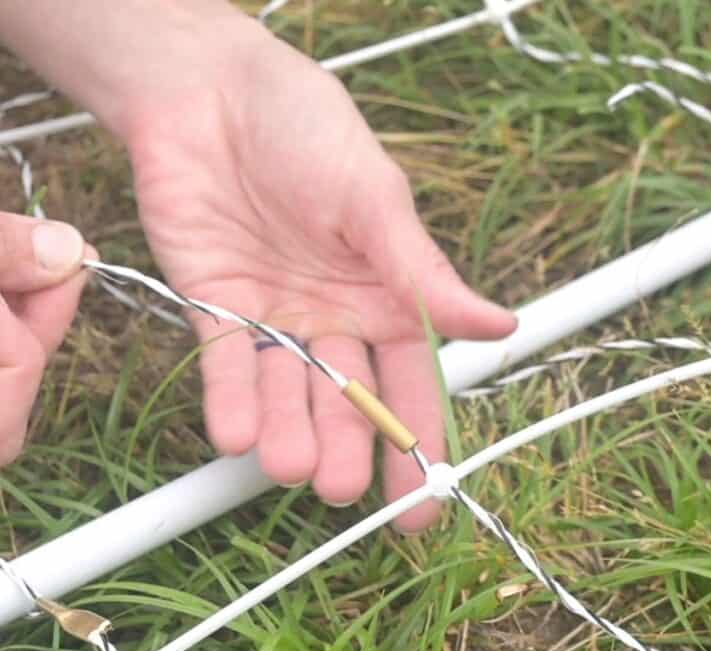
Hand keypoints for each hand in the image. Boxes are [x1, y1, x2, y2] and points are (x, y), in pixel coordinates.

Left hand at [121, 24, 516, 530]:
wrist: (210, 94)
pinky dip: (231, 400)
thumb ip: (421, 272)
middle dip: (346, 446)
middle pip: (345, 398)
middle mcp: (332, 315)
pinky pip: (225, 364)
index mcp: (384, 292)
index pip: (410, 377)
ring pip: (285, 391)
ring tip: (291, 467)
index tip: (424, 496)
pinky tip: (238, 436)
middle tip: (341, 487)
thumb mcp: (373, 197)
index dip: (419, 435)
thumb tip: (500, 326)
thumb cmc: (304, 128)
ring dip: (288, 433)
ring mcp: (273, 316)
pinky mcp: (214, 308)